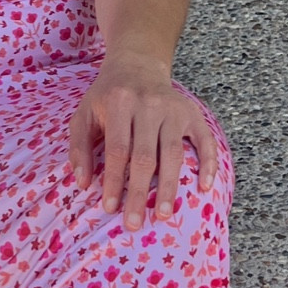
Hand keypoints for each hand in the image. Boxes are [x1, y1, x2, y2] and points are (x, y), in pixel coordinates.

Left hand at [68, 52, 216, 229]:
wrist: (136, 64)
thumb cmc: (107, 97)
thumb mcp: (84, 114)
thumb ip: (79, 147)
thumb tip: (83, 183)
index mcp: (120, 104)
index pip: (117, 149)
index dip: (113, 180)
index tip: (109, 208)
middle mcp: (149, 105)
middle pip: (145, 156)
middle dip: (139, 192)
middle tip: (135, 223)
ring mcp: (174, 109)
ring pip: (173, 154)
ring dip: (169, 187)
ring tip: (163, 214)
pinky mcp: (192, 114)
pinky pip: (205, 141)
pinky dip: (208, 163)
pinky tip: (204, 187)